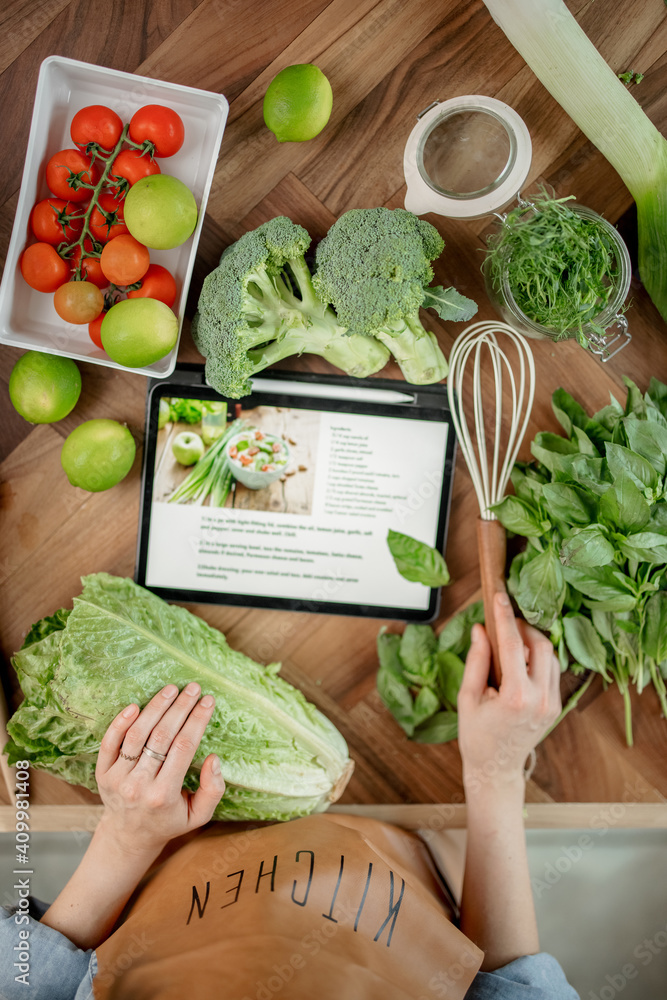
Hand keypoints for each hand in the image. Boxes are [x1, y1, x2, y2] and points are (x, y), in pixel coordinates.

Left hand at [95, 683, 224, 858]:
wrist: (128, 836)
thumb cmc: (168, 821)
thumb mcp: (198, 815)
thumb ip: (212, 790)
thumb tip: (214, 759)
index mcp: (164, 795)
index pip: (183, 747)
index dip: (197, 720)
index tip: (208, 701)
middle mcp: (139, 785)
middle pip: (161, 736)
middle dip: (180, 707)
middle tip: (193, 687)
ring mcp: (117, 778)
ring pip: (137, 734)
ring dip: (155, 707)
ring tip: (171, 689)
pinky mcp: (102, 772)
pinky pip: (110, 742)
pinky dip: (120, 722)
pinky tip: (135, 705)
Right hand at [457, 593, 560, 794]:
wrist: (496, 768)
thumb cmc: (476, 735)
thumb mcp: (468, 696)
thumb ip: (476, 660)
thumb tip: (480, 629)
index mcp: (516, 697)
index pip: (512, 644)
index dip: (504, 616)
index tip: (498, 596)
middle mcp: (540, 698)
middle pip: (540, 645)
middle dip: (523, 627)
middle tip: (505, 621)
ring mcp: (552, 703)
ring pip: (551, 656)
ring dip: (532, 642)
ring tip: (511, 643)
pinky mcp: (556, 706)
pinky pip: (553, 670)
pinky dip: (539, 658)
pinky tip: (521, 660)